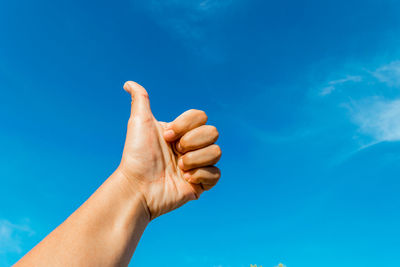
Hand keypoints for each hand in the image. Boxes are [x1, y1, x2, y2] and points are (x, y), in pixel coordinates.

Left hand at [117, 81, 221, 219]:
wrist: (137, 187)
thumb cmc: (136, 155)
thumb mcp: (139, 122)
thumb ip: (140, 100)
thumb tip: (129, 83)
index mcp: (181, 132)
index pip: (201, 116)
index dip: (186, 125)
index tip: (166, 136)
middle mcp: (191, 146)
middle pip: (213, 132)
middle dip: (192, 141)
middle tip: (174, 152)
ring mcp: (197, 165)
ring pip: (216, 152)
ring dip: (195, 159)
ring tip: (178, 168)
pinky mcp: (201, 183)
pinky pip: (216, 173)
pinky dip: (201, 175)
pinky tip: (185, 180)